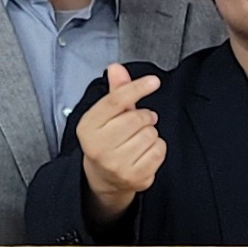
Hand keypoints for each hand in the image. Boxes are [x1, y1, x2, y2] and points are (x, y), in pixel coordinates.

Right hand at [78, 63, 166, 218]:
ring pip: (150, 134)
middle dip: (144, 116)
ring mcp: (116, 164)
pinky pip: (159, 150)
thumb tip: (116, 68)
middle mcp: (99, 147)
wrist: (103, 178)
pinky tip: (145, 151)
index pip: (115, 101)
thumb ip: (115, 92)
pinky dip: (157, 147)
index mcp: (88, 127)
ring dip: (151, 132)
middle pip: (136, 118)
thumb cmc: (106, 141)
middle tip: (141, 121)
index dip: (136, 88)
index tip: (153, 81)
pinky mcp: (135, 177)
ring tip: (139, 138)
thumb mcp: (105, 116)